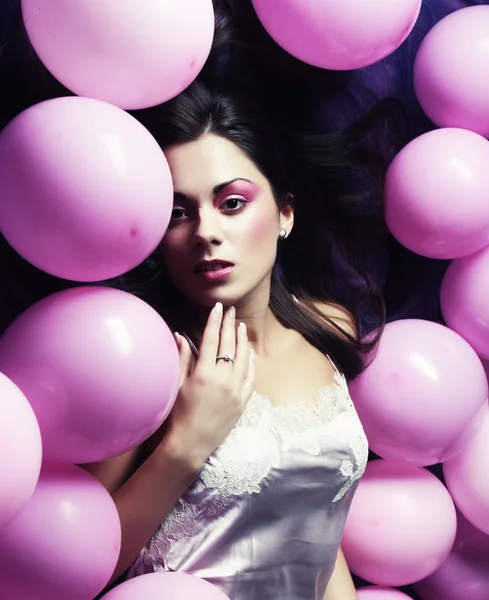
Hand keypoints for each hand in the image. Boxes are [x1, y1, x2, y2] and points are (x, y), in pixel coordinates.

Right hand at [164, 302, 254, 469]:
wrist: (191, 443)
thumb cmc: (178, 414)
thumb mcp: (176, 384)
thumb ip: (182, 357)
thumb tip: (181, 335)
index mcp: (204, 373)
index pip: (211, 339)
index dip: (215, 321)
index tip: (218, 308)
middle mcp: (223, 379)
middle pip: (228, 344)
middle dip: (229, 324)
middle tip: (231, 310)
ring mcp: (235, 390)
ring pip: (243, 358)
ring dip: (242, 340)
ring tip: (240, 326)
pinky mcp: (242, 401)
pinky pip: (250, 376)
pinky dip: (250, 362)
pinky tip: (249, 352)